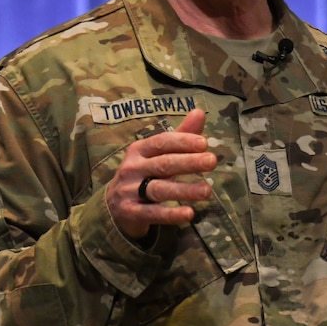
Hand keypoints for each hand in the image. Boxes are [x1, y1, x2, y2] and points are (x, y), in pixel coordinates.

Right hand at [105, 107, 216, 239]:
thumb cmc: (144, 174)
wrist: (114, 206)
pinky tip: (189, 214)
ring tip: (207, 191)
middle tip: (212, 161)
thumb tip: (199, 111)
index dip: (182, 142)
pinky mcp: (130, 212)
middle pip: (163, 164)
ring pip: (159, 189)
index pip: (162, 142)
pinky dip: (171, 214)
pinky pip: (152, 213)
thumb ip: (180, 136)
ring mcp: (129, 191)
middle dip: (188, 162)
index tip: (204, 143)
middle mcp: (132, 168)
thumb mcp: (159, 154)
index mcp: (139, 150)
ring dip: (185, 190)